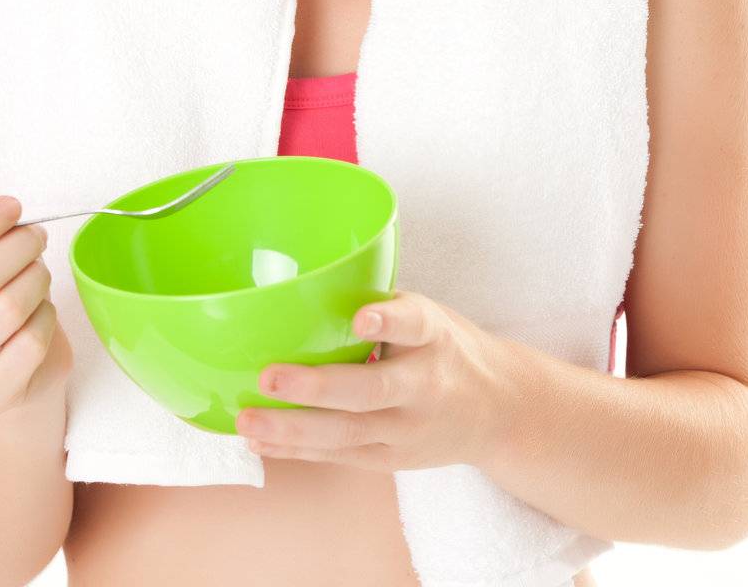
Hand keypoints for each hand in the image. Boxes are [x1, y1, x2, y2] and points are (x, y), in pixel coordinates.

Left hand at [235, 290, 508, 470]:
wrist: (499, 410)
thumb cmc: (445, 349)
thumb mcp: (428, 316)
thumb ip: (380, 307)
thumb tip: (305, 289)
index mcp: (433, 336)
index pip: (414, 324)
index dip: (388, 319)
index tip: (362, 316)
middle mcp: (423, 385)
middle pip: (371, 391)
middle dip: (316, 387)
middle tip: (268, 376)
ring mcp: (407, 430)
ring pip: (347, 434)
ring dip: (292, 427)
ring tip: (248, 418)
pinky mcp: (391, 459)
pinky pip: (339, 456)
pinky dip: (296, 449)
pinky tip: (259, 439)